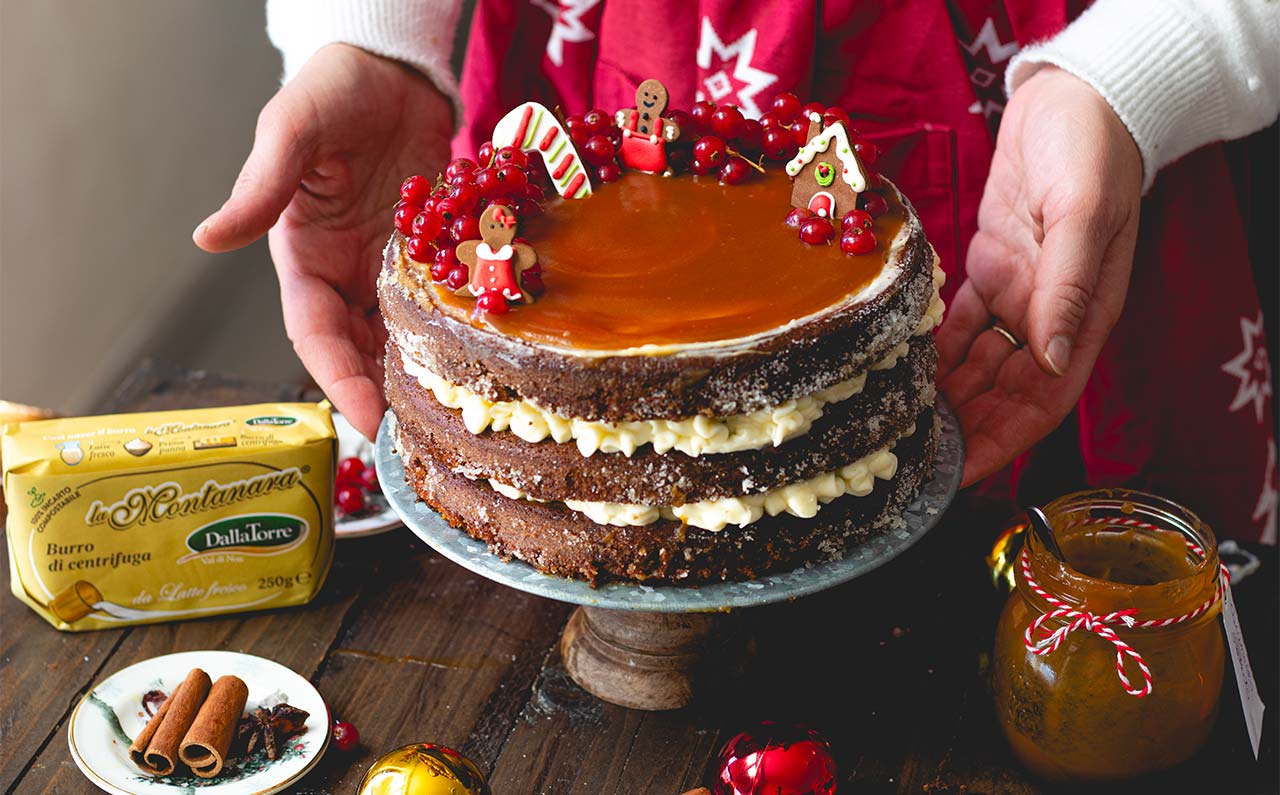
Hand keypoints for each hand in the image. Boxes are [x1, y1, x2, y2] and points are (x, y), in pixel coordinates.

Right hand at [194, 44, 452, 438]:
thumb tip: (208, 237)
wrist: (390, 71)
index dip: (338, 379)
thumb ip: (261, 187)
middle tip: (417, 435)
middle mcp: (344, 272)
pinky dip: (449, 335)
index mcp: (302, 256)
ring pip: (398, 336)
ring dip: (416, 373)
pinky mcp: (428, 256)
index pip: (315, 332)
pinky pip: (437, 306)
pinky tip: (475, 362)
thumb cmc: (331, 92)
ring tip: (447, 414)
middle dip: (382, 392)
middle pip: (360, 349)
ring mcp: (387, 268)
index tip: (366, 419)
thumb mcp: (291, 131)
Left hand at [937, 66, 1142, 486]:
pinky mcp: (988, 270)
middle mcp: (1047, 317)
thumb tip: (1053, 364)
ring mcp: (1016, 294)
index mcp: (1081, 318)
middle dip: (960, 430)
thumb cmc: (1091, 152)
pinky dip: (931, 350)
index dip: (999, 443)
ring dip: (940, 396)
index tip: (956, 476)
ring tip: (892, 425)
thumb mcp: (1083, 218)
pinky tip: (896, 368)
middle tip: (905, 461)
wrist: (1073, 97)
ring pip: (974, 366)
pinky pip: (957, 326)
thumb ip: (1067, 292)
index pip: (1041, 402)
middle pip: (1000, 395)